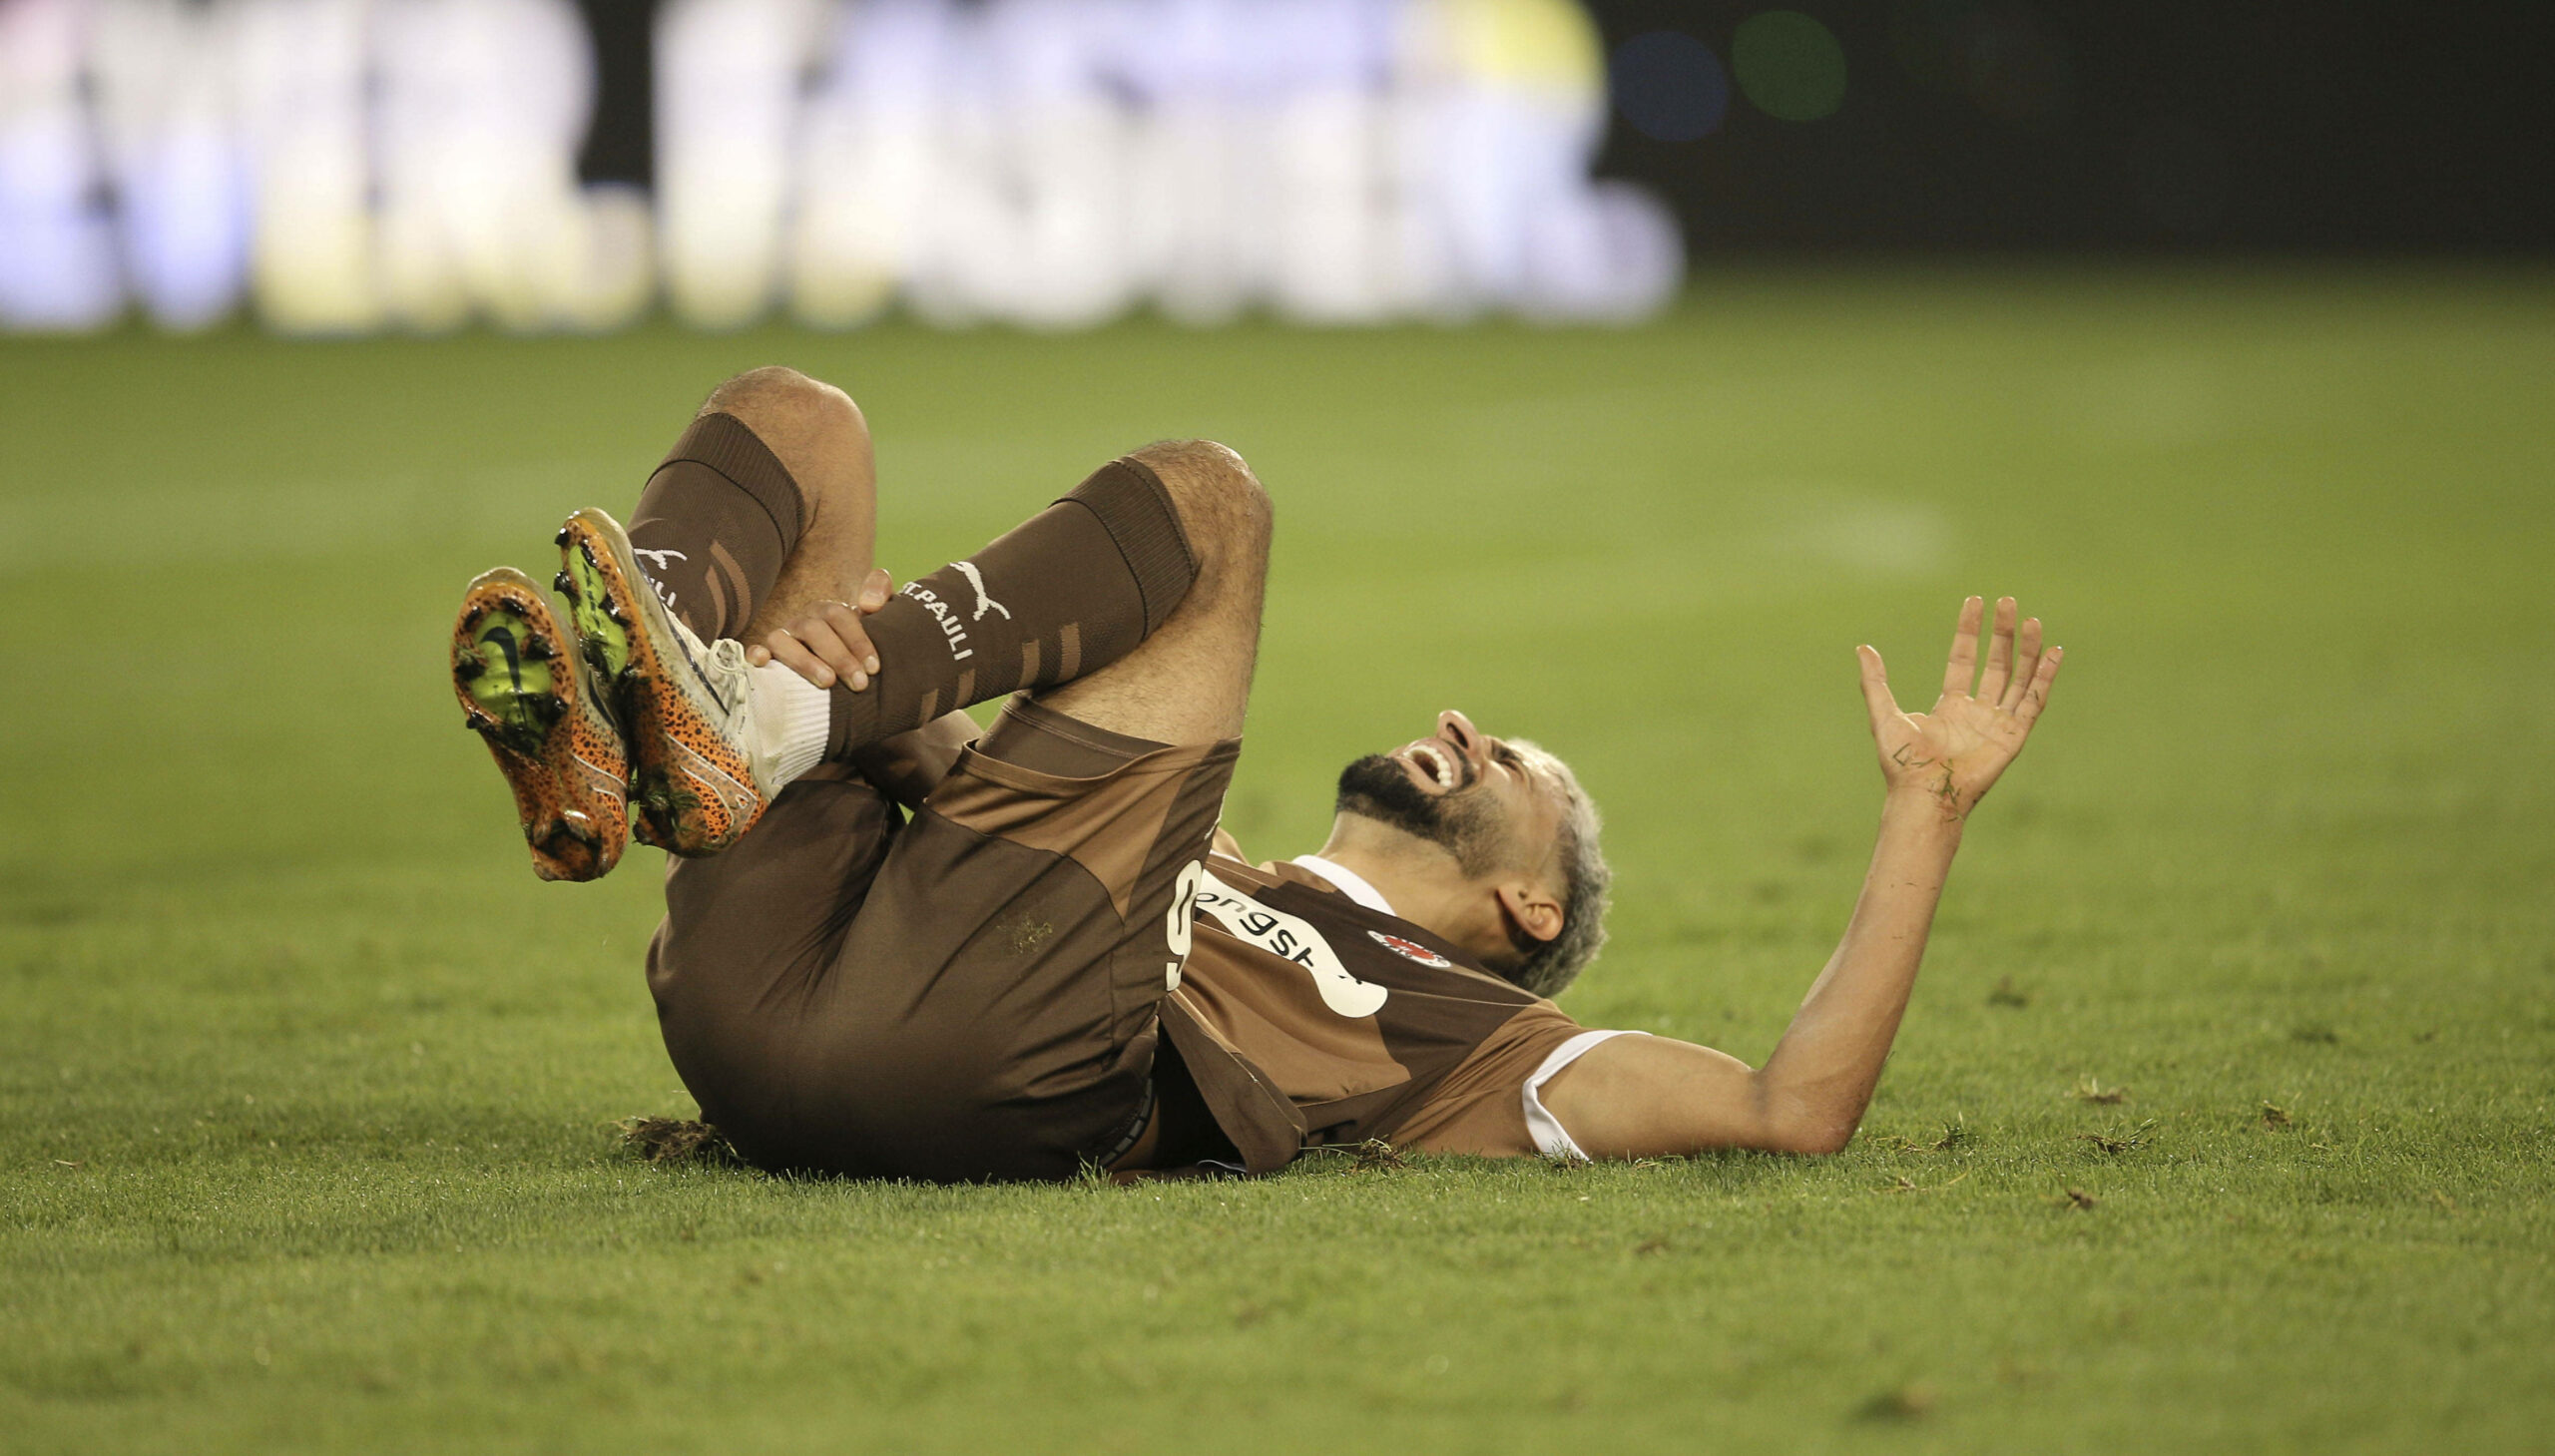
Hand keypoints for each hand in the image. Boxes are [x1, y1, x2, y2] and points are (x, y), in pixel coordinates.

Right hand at [746, 568, 893, 689]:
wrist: (847, 666)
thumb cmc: (860, 644)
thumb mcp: (878, 617)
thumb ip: (879, 591)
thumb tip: (868, 603)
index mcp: (828, 612)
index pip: (839, 616)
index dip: (857, 640)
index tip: (873, 668)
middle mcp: (803, 622)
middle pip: (814, 630)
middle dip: (839, 657)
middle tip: (859, 683)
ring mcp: (783, 638)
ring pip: (782, 640)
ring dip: (804, 661)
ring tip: (828, 682)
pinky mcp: (766, 655)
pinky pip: (753, 650)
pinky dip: (755, 654)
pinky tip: (763, 662)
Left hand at [1857, 595, 2062, 819]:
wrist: (1924, 795)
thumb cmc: (1903, 763)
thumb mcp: (1884, 715)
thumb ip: (1875, 682)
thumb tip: (1862, 648)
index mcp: (1950, 706)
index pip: (1964, 659)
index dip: (1969, 631)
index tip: (1975, 602)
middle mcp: (1977, 712)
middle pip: (1995, 664)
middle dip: (2001, 634)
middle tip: (2006, 601)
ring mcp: (1998, 723)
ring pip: (2019, 678)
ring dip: (2027, 650)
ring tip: (2031, 619)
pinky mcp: (2014, 736)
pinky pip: (2034, 702)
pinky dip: (2045, 678)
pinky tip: (2055, 652)